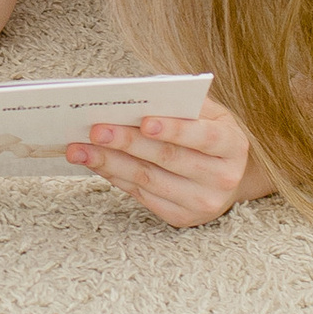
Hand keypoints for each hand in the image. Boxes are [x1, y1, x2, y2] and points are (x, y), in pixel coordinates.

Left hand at [65, 98, 269, 227]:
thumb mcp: (210, 113)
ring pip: (148, 180)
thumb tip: (138, 95)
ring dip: (109, 163)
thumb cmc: (211, 134)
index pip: (203, 136)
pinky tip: (95, 163)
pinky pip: (141, 195)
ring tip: (80, 149)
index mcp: (232, 145)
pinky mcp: (180, 217)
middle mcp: (221, 178)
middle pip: (168, 158)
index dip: (175, 129)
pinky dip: (114, 177)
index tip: (145, 121)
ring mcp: (201, 202)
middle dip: (127, 143)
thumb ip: (182, 103)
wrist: (229, 177)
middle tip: (95, 130)